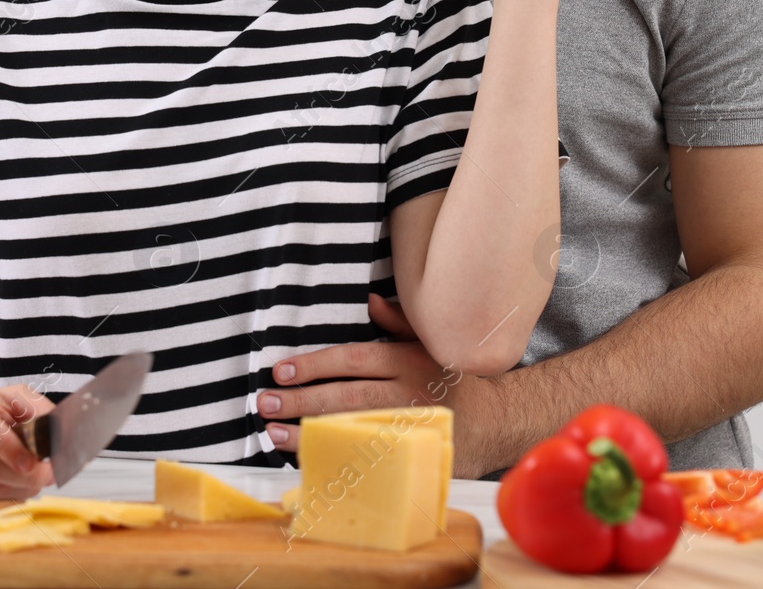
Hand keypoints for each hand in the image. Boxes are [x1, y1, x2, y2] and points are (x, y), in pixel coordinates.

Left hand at [257, 293, 496, 475]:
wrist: (497, 421)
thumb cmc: (454, 378)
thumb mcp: (431, 343)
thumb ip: (400, 322)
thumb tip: (369, 300)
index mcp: (408, 361)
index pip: (353, 360)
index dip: (314, 365)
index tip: (280, 371)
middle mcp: (407, 394)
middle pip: (345, 396)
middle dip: (301, 400)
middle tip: (264, 403)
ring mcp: (409, 430)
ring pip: (352, 431)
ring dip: (309, 433)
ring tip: (273, 434)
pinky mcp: (413, 458)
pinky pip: (368, 462)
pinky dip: (337, 461)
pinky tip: (309, 460)